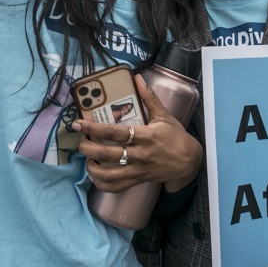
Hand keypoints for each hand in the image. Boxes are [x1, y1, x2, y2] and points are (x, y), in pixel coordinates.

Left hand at [76, 75, 201, 193]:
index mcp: (146, 136)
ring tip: (87, 158)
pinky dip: (102, 184)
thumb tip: (137, 78)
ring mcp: (138, 170)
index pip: (115, 132)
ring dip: (92, 168)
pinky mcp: (138, 180)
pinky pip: (116, 187)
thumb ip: (149, 97)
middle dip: (88, 148)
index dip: (94, 128)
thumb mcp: (164, 115)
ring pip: (109, 175)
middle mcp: (140, 154)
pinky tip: (96, 175)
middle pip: (107, 154)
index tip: (79, 124)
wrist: (188, 161)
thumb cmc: (176, 136)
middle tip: (80, 141)